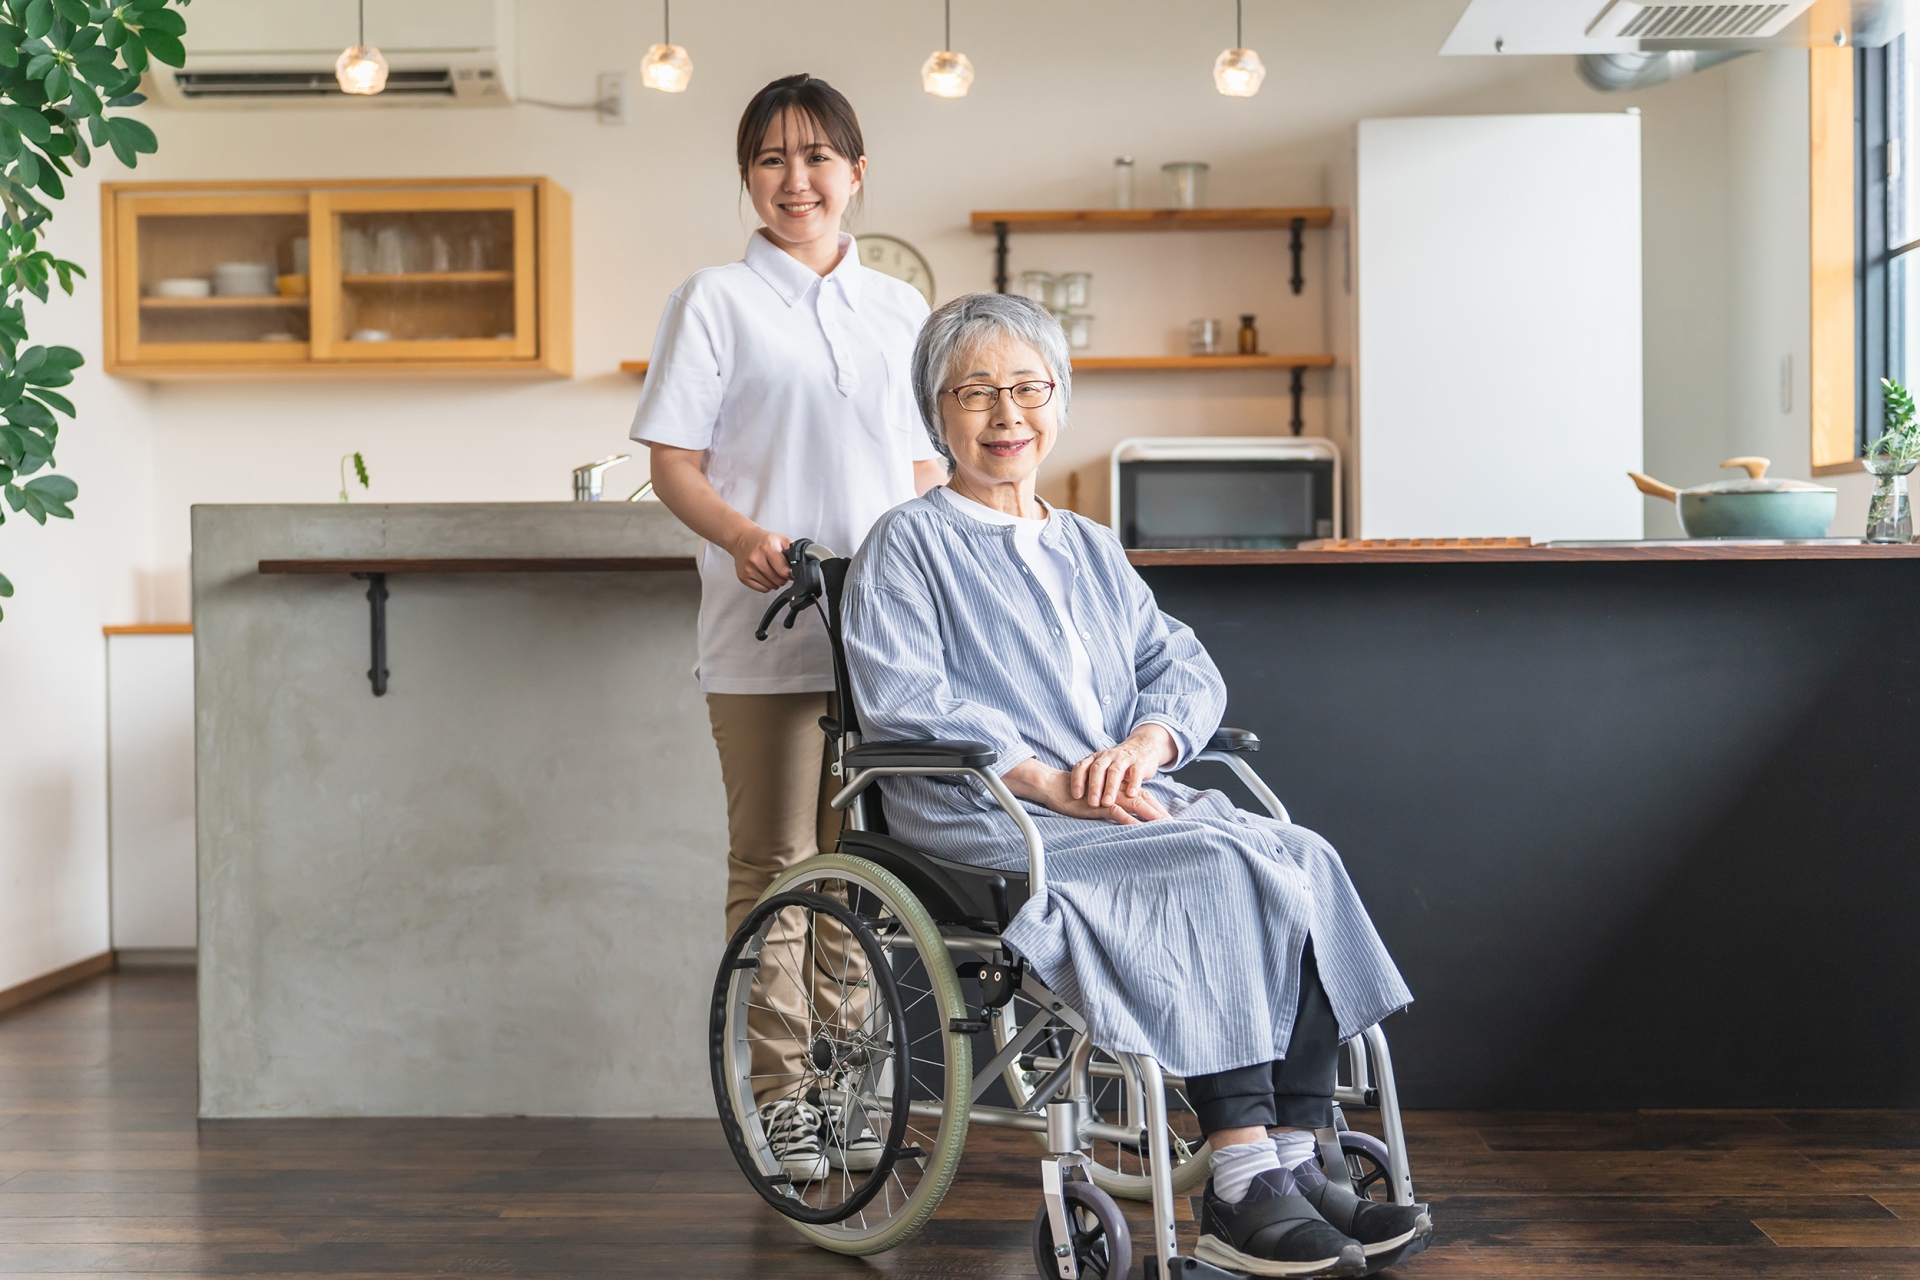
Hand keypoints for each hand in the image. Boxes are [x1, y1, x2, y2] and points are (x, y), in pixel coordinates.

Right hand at [728, 527, 792, 592]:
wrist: (742, 539)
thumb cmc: (762, 540)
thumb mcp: (780, 540)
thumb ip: (792, 552)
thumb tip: (800, 566)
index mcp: (767, 548)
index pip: (783, 571)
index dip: (790, 573)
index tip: (791, 572)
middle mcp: (756, 559)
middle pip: (778, 581)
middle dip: (783, 577)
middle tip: (780, 570)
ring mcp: (748, 569)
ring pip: (771, 586)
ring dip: (774, 582)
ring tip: (772, 571)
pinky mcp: (743, 577)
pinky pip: (762, 589)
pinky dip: (766, 585)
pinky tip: (764, 575)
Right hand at [1004, 757, 1169, 825]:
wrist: (1055, 786)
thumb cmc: (1076, 795)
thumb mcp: (1098, 802)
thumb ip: (1112, 807)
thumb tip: (1126, 818)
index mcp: (1119, 789)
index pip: (1144, 797)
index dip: (1158, 808)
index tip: (1172, 821)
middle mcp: (1117, 791)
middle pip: (1145, 800)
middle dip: (1161, 813)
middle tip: (1177, 825)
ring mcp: (1109, 797)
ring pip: (1136, 804)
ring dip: (1151, 815)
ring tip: (1165, 826)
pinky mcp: (1097, 804)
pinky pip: (1116, 812)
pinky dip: (1129, 820)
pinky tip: (1139, 827)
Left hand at [1071, 724, 1176, 809]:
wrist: (1141, 749)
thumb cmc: (1115, 766)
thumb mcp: (1101, 770)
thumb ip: (1090, 782)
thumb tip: (1072, 801)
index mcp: (1095, 758)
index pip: (1081, 767)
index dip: (1077, 780)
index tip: (1076, 796)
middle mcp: (1107, 756)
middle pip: (1098, 769)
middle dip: (1094, 787)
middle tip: (1092, 803)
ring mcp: (1123, 758)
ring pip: (1115, 771)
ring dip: (1110, 787)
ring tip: (1107, 803)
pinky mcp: (1139, 763)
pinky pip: (1135, 772)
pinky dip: (1133, 783)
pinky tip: (1131, 795)